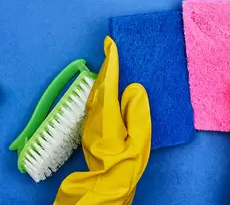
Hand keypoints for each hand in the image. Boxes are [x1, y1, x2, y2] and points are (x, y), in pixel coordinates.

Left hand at [55, 37, 150, 204]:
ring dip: (103, 78)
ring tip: (111, 65)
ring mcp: (89, 123)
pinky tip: (106, 88)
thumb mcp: (140, 139)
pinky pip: (95, 102)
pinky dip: (101, 89)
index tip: (110, 44)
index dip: (110, 62)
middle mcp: (94, 116)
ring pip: (95, 93)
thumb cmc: (127, 164)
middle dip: (106, 66)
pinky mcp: (89, 129)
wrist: (108, 186)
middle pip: (99, 85)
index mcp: (107, 116)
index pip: (108, 82)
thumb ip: (137, 112)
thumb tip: (134, 88)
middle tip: (110, 49)